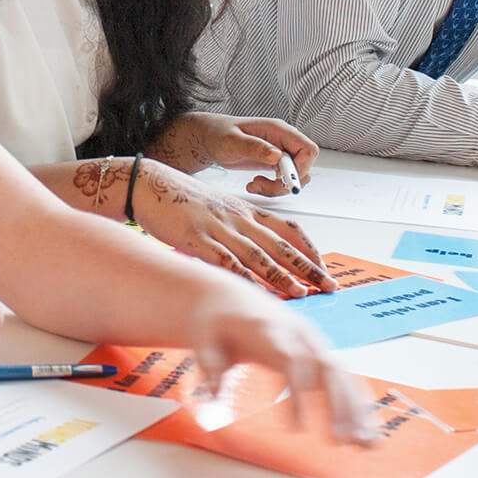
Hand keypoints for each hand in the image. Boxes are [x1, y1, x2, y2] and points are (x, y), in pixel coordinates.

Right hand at [127, 158, 335, 297]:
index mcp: (245, 210)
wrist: (148, 184)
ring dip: (282, 276)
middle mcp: (238, 219)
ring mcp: (218, 229)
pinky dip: (243, 278)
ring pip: (258, 255)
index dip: (309, 248)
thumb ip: (236, 226)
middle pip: (281, 245)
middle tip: (328, 285)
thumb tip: (253, 252)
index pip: (288, 228)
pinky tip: (255, 293)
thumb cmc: (180, 198)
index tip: (323, 266)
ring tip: (301, 293)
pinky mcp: (197, 239)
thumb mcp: (217, 207)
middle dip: (308, 267)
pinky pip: (225, 262)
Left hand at [150, 112, 320, 195]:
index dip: (301, 168)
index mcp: (278, 130)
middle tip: (262, 185)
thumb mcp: (232, 141)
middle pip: (303, 167)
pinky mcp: (273, 164)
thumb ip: (254, 147)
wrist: (208, 139)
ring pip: (294, 178)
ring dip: (277, 188)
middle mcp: (283, 141)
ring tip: (254, 185)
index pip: (308, 149)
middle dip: (286, 183)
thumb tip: (277, 155)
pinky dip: (271, 188)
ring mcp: (279, 153)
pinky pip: (282, 182)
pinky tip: (254, 184)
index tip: (283, 180)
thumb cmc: (217, 134)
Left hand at [183, 275, 373, 444]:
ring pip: (341, 374)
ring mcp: (312, 340)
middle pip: (326, 368)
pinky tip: (369, 427)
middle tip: (345, 440)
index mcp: (270, 328)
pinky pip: (343, 376)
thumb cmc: (215, 317)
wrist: (227, 293)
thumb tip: (212, 398)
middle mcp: (298, 333)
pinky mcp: (317, 350)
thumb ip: (210, 365)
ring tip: (368, 443)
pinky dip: (358, 402)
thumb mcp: (201, 336)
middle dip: (339, 405)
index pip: (291, 362)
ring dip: (357, 408)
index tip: (297, 428)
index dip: (298, 395)